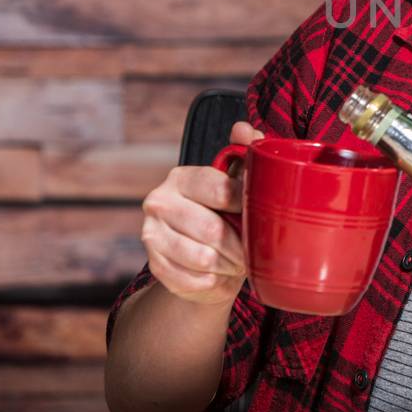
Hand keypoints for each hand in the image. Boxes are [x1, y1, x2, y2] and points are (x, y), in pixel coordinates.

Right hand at [139, 120, 263, 307]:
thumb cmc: (224, 214)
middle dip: (239, 245)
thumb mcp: (233, 183)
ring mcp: (151, 235)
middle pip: (212, 229)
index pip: (219, 189)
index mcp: (180, 178)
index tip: (260, 214)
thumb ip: (243, 154)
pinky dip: (214, 282)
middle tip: (251, 250)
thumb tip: (245, 129)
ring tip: (238, 262)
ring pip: (203, 258)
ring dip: (229, 265)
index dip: (245, 205)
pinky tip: (220, 274)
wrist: (200, 259)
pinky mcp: (154, 266)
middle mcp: (158, 203)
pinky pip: (194, 280)